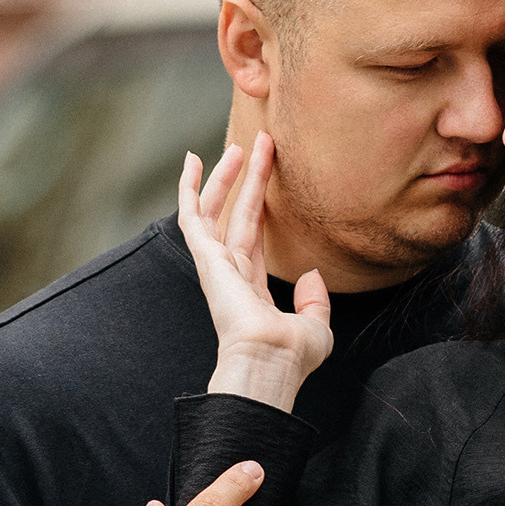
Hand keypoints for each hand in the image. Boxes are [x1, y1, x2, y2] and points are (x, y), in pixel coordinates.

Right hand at [177, 138, 333, 413]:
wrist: (270, 361)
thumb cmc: (291, 356)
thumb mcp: (315, 327)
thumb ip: (314, 301)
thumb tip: (312, 275)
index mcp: (253, 288)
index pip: (254, 236)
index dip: (259, 205)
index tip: (265, 179)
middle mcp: (231, 273)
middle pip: (238, 214)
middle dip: (249, 179)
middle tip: (261, 144)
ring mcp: (216, 265)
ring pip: (217, 209)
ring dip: (225, 177)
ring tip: (238, 144)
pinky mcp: (207, 258)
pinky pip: (192, 215)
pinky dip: (188, 188)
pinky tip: (192, 161)